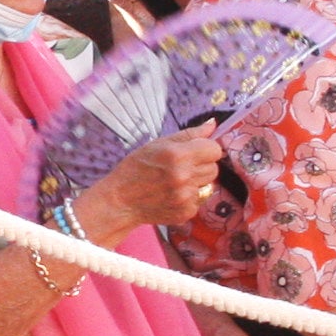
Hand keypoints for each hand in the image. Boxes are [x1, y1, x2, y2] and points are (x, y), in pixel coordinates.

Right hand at [83, 129, 221, 235]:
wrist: (121, 200)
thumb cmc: (136, 168)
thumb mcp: (158, 144)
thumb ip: (189, 134)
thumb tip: (212, 124)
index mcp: (179, 155)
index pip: (214, 150)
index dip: (206, 149)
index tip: (196, 151)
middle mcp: (185, 177)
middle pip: (214, 168)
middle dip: (202, 165)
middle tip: (181, 167)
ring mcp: (186, 197)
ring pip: (209, 184)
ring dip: (197, 181)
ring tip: (176, 181)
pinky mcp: (186, 212)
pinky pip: (200, 200)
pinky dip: (190, 197)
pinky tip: (172, 194)